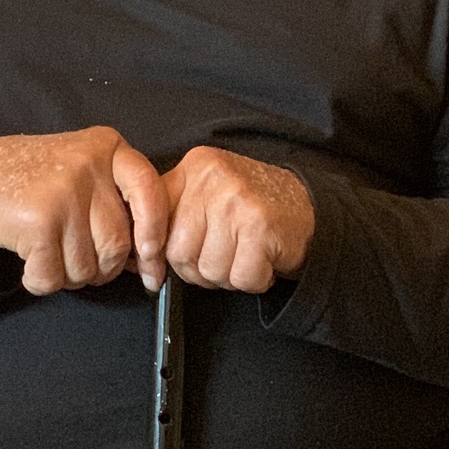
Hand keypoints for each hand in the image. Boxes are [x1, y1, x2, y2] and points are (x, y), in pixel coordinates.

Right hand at [0, 128, 168, 295]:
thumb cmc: (38, 181)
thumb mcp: (85, 171)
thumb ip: (118, 203)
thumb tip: (150, 264)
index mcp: (108, 148)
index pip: (150, 192)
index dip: (155, 234)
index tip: (151, 263)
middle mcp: (88, 164)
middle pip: (117, 243)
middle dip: (100, 268)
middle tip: (77, 258)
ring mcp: (63, 191)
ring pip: (87, 267)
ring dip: (69, 276)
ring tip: (50, 251)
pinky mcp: (38, 220)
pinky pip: (54, 276)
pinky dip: (41, 281)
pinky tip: (31, 260)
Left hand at [162, 148, 314, 293]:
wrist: (309, 207)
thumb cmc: (252, 208)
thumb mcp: (208, 193)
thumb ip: (174, 214)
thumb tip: (140, 259)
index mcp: (194, 167)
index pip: (155, 220)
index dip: (155, 253)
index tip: (156, 271)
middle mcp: (213, 177)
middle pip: (179, 252)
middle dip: (199, 268)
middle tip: (223, 256)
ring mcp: (237, 200)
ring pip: (209, 269)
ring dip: (228, 276)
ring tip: (244, 253)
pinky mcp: (261, 227)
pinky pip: (241, 278)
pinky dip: (254, 280)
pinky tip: (262, 259)